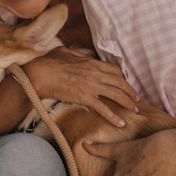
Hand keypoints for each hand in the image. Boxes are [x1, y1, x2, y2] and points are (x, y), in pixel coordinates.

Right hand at [22, 46, 137, 126]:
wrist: (39, 74)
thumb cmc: (48, 62)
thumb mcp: (65, 52)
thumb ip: (77, 54)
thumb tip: (82, 55)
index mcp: (91, 62)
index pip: (115, 70)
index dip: (123, 78)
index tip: (125, 84)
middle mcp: (95, 73)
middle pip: (120, 82)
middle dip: (131, 92)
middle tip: (136, 99)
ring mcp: (91, 85)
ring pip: (117, 94)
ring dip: (128, 103)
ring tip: (134, 110)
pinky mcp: (85, 97)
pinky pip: (103, 108)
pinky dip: (113, 117)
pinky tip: (120, 123)